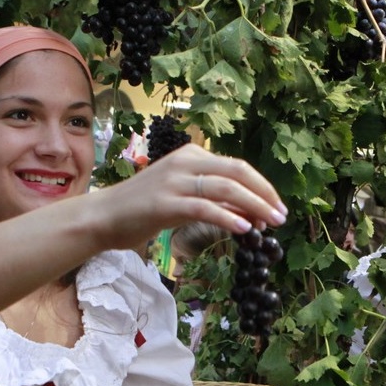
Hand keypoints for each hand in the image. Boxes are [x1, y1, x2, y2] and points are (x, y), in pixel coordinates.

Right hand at [82, 145, 287, 252]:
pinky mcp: (165, 203)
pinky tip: (244, 230)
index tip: (276, 207)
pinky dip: (228, 218)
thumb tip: (250, 212)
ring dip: (254, 206)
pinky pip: (205, 208)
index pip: (237, 166)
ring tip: (270, 224)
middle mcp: (185, 161)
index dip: (262, 187)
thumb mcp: (184, 198)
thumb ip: (214, 200)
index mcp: (191, 155)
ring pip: (225, 188)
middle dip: (264, 194)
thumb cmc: (143, 209)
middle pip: (237, 172)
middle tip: (281, 216)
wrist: (104, 216)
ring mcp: (174, 181)